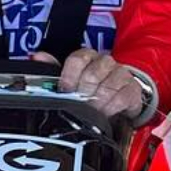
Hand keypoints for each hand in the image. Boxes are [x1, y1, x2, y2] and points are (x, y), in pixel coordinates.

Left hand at [32, 49, 147, 117]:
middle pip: (91, 75)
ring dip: (96, 103)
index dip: (69, 76)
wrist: (120, 99)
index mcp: (88, 57)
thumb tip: (38, 56)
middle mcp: (105, 62)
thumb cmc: (92, 88)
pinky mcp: (132, 88)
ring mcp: (120, 74)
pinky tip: (105, 113)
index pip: (78, 59)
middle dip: (82, 94)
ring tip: (91, 112)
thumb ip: (54, 69)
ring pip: (106, 87)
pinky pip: (120, 98)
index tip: (65, 90)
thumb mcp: (72, 79)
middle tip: (78, 105)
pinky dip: (110, 108)